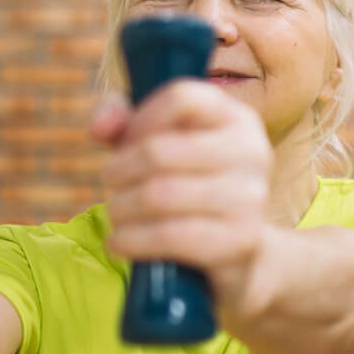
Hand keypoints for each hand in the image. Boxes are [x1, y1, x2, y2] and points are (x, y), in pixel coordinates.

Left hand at [96, 82, 274, 318]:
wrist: (244, 255)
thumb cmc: (194, 189)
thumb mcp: (165, 147)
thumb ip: (126, 122)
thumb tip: (100, 128)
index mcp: (238, 119)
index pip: (182, 98)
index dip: (141, 119)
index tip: (127, 142)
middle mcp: (253, 152)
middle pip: (158, 151)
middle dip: (119, 171)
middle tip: (113, 185)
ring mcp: (251, 198)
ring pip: (158, 195)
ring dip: (120, 208)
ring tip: (117, 214)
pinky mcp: (240, 241)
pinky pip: (169, 235)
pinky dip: (131, 240)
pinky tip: (121, 242)